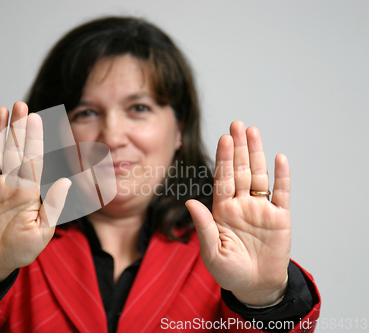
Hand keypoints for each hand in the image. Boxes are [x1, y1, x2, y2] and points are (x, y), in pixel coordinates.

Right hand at [0, 101, 70, 288]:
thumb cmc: (20, 249)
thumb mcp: (42, 230)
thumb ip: (52, 205)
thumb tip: (67, 182)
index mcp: (28, 191)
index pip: (33, 159)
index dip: (34, 140)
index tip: (37, 119)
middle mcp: (10, 184)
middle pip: (14, 151)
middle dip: (17, 129)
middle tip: (21, 105)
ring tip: (2, 111)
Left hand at [186, 120, 289, 305]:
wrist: (255, 287)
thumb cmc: (229, 271)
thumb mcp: (212, 252)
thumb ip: (204, 226)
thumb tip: (190, 202)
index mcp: (222, 210)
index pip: (222, 179)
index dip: (223, 159)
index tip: (223, 138)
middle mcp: (241, 204)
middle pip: (240, 171)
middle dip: (238, 148)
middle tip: (236, 124)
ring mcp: (261, 209)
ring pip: (259, 176)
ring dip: (256, 154)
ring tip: (253, 132)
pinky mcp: (279, 218)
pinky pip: (281, 193)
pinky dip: (282, 176)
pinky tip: (279, 158)